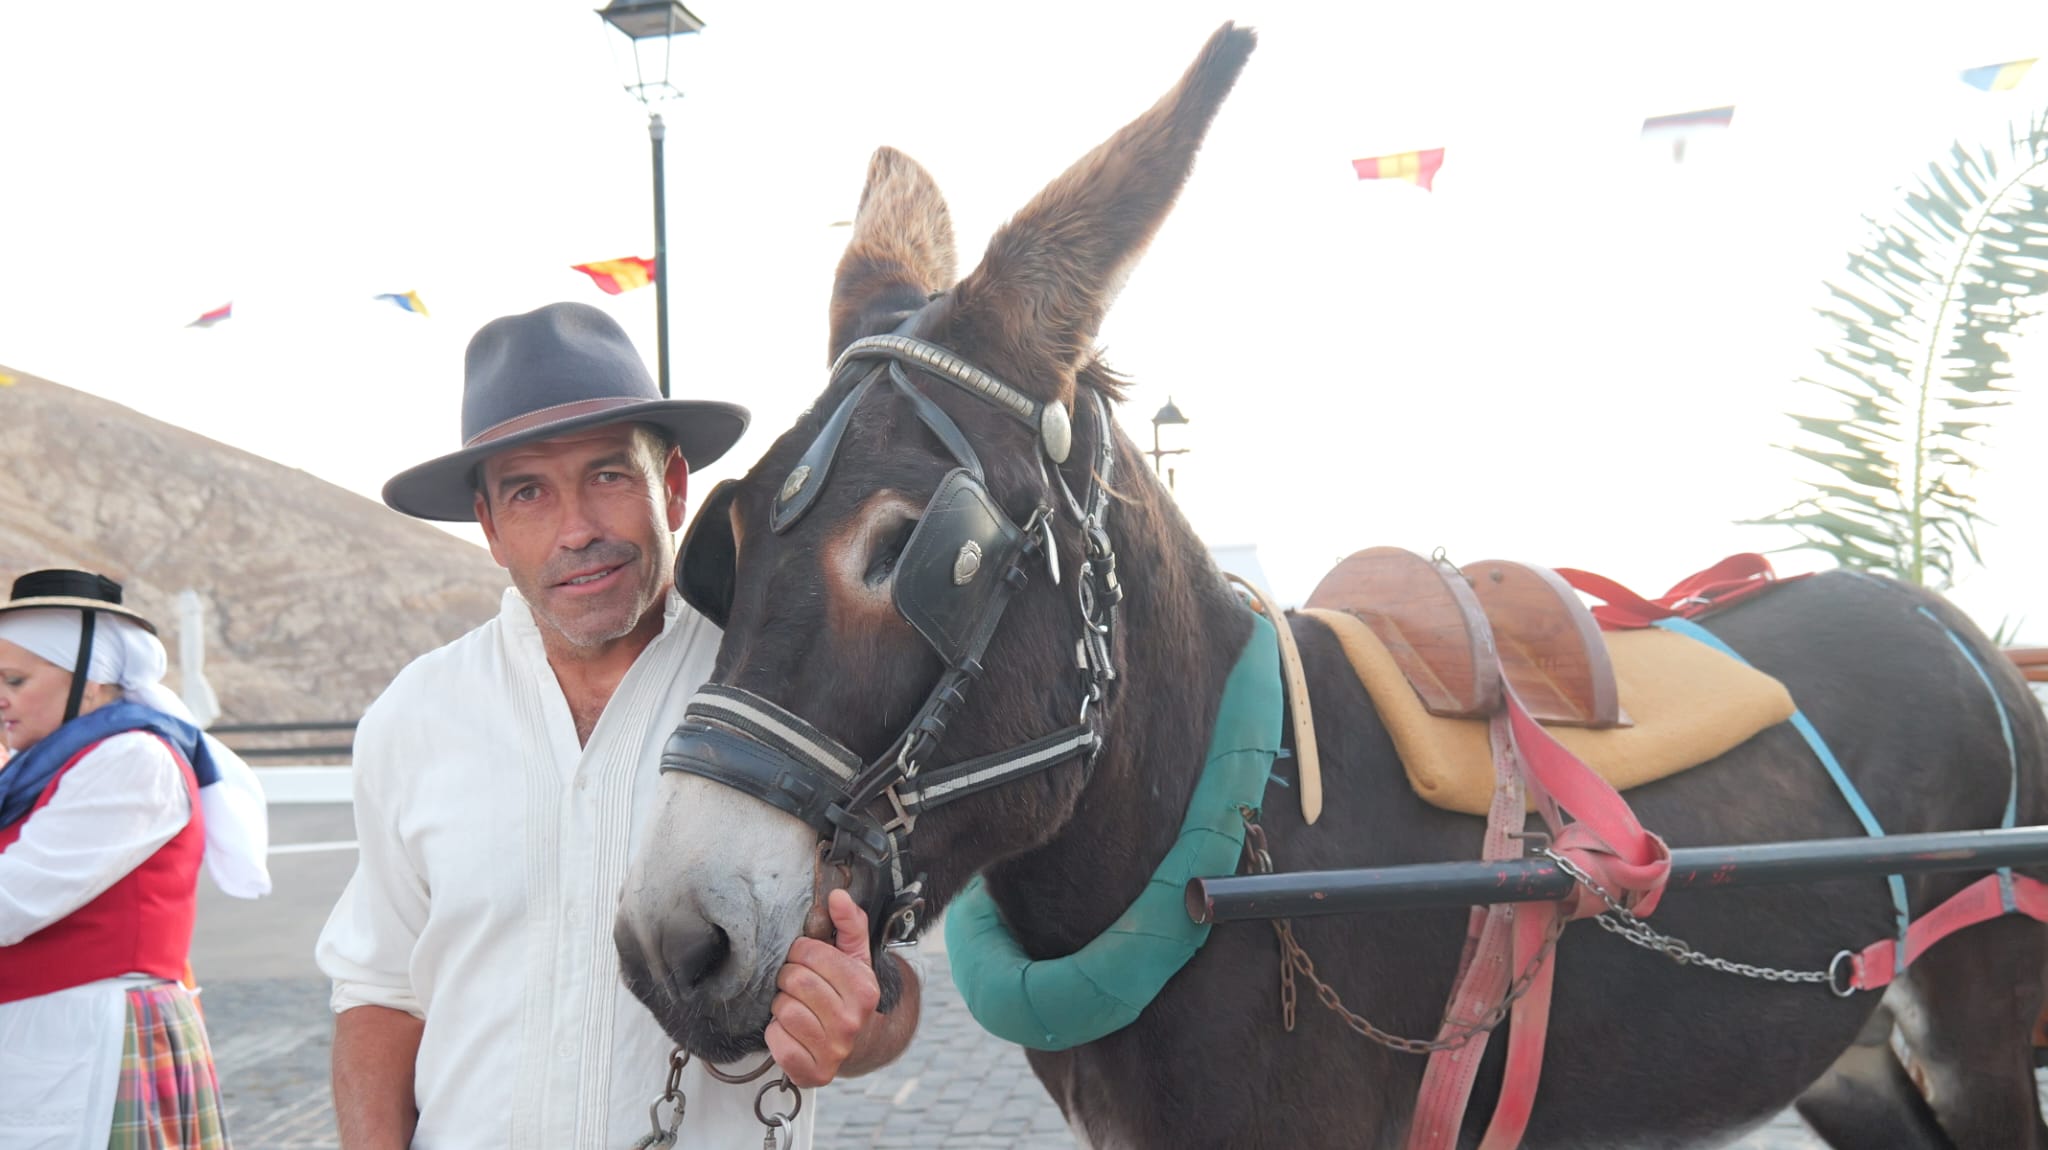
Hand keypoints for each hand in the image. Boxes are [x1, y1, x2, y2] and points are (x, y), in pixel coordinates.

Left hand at [765, 888, 881, 1087]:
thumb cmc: (847, 996)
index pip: (811, 953)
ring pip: (784, 1011)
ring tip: (794, 1006)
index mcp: (864, 988)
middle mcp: (852, 1021)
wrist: (856, 1046)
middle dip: (788, 978)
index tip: (805, 960)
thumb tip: (838, 895)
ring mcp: (834, 1050)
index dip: (800, 952)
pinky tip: (789, 1031)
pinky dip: (776, 1034)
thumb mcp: (854, 958)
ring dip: (781, 1006)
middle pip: (794, 980)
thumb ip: (849, 923)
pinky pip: (777, 1041)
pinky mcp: (813, 1072)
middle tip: (796, 984)